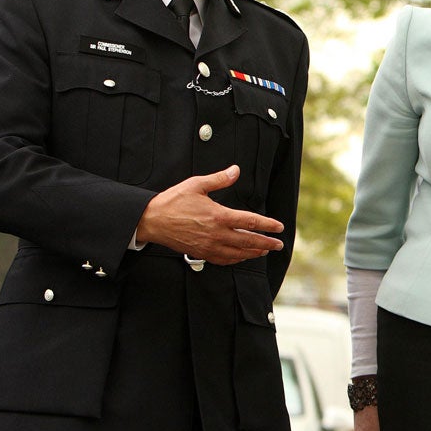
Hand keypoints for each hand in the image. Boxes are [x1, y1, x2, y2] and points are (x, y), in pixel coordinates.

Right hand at [135, 165, 283, 265]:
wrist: (151, 221)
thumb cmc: (173, 201)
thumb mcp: (197, 184)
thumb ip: (219, 179)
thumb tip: (236, 170)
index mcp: (219, 216)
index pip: (251, 222)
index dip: (268, 225)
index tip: (279, 227)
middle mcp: (217, 234)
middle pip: (249, 241)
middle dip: (267, 243)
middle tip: (279, 244)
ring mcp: (209, 246)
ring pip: (238, 253)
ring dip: (254, 252)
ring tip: (265, 250)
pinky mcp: (201, 253)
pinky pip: (224, 260)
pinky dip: (236, 259)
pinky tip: (242, 256)